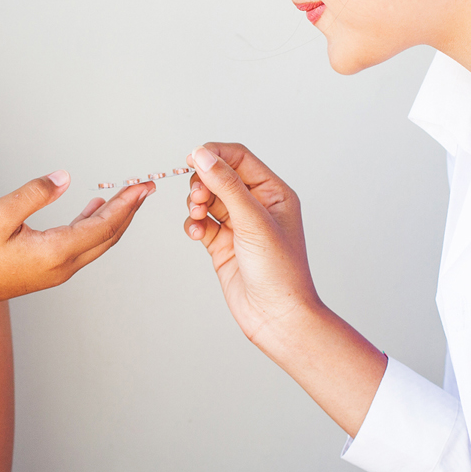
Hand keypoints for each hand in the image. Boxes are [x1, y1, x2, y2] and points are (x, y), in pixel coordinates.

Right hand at [0, 171, 151, 317]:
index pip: (103, 225)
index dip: (126, 204)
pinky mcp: (49, 269)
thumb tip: (64, 178)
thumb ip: (33, 194)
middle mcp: (64, 265)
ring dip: (115, 218)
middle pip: (108, 235)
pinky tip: (93, 207)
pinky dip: (94, 225)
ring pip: (97, 242)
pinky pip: (82, 245)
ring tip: (128, 195)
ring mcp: (58, 270)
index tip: (142, 186)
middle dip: (129, 210)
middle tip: (145, 186)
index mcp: (56, 252)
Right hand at [184, 142, 320, 349]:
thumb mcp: (253, 221)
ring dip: (195, 202)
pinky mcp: (222, 244)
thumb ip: (226, 185)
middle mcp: (256, 206)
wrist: (276, 317)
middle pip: (218, 176)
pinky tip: (196, 232)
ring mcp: (238, 225)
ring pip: (206, 198)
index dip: (214, 154)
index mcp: (273, 193)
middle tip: (198, 197)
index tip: (191, 158)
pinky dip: (193, 224)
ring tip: (197, 215)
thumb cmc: (280, 271)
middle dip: (202, 182)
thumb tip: (203, 155)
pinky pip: (200, 222)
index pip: (239, 158)